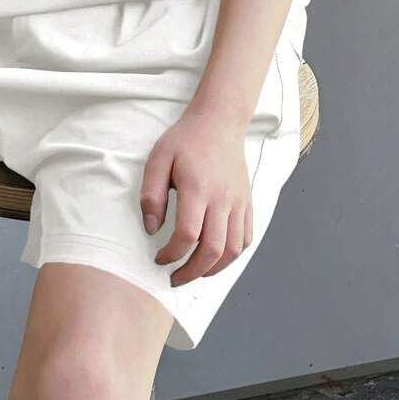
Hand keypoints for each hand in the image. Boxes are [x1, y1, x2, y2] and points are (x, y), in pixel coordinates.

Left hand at [140, 106, 250, 287]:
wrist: (219, 121)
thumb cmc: (185, 139)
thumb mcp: (158, 159)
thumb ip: (151, 195)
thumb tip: (151, 229)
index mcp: (198, 188)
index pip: (187, 235)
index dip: (172, 254)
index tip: (159, 258)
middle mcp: (222, 198)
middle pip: (213, 250)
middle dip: (192, 272)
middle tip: (175, 278)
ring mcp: (238, 201)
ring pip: (233, 250)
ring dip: (213, 269)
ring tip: (195, 273)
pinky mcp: (247, 202)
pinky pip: (246, 238)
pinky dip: (232, 256)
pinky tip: (216, 258)